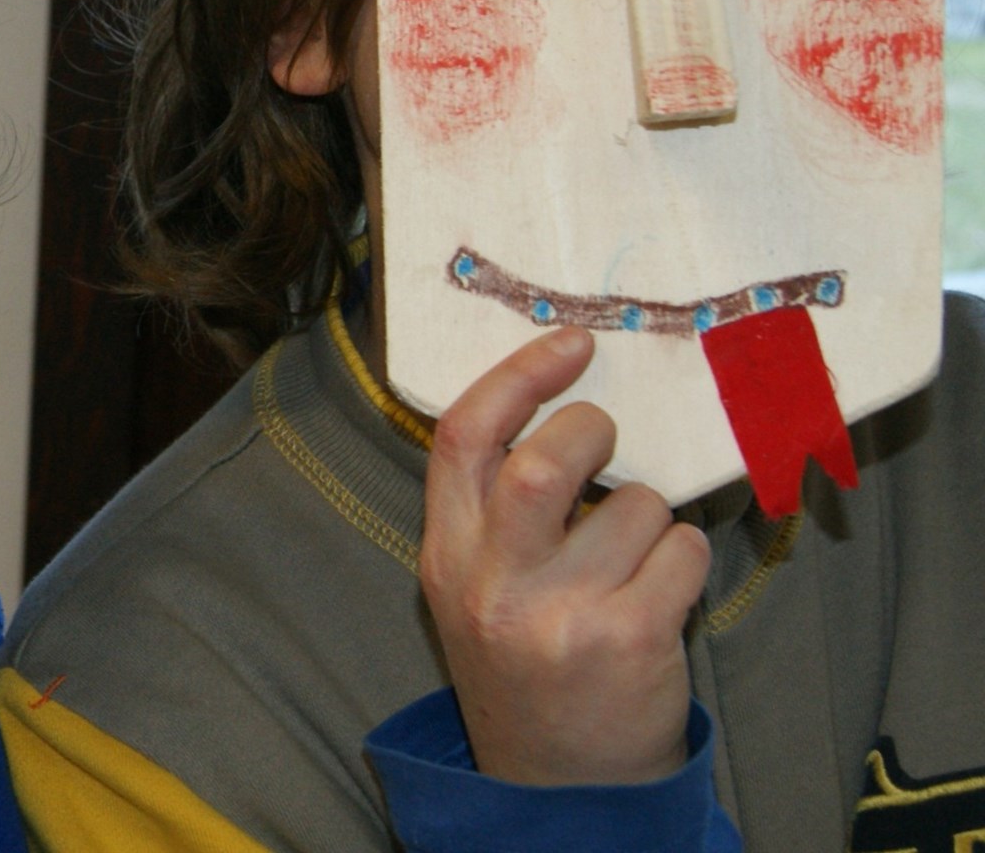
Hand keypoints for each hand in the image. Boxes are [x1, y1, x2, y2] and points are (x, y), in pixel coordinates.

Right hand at [418, 327, 710, 785]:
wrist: (556, 788)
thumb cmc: (522, 664)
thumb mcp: (470, 587)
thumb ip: (489, 508)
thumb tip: (555, 401)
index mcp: (445, 556)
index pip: (465, 438)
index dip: (520, 376)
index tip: (571, 343)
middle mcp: (494, 584)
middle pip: (546, 462)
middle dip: (593, 430)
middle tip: (606, 440)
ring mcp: (561, 614)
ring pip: (634, 504)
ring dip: (649, 514)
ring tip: (631, 558)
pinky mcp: (629, 639)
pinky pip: (683, 549)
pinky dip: (685, 557)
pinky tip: (660, 593)